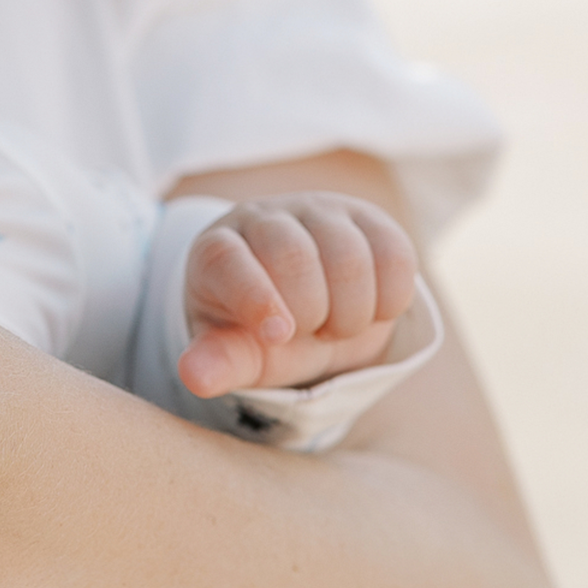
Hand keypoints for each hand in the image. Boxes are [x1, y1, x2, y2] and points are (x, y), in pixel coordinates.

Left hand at [180, 192, 416, 398]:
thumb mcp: (238, 352)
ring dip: (351, 311)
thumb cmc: (261, 331)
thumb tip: (193, 376)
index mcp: (217, 249)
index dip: (255, 297)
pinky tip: (371, 311)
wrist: (309, 311)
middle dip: (310, 311)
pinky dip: (389, 300)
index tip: (279, 336)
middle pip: (292, 254)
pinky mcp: (368, 218)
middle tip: (309, 333)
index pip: (228, 259)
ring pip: (348, 255)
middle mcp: (264, 219)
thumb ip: (218, 362)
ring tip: (336, 326)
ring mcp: (318, 211)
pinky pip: (394, 254)